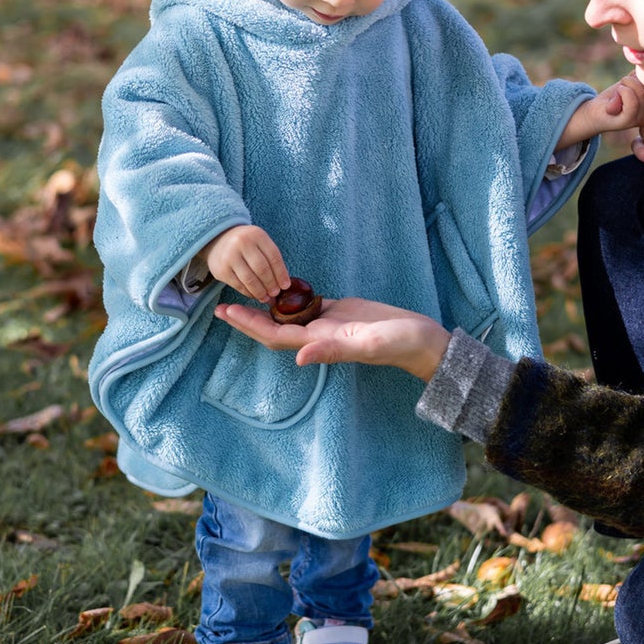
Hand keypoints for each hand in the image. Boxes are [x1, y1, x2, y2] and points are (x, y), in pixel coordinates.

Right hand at [202, 225, 288, 301]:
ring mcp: (229, 256)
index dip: (281, 273)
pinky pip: (239, 286)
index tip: (286, 286)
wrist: (218, 240)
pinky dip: (249, 293)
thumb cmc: (246, 244)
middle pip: (262, 269)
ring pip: (250, 280)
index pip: (274, 257)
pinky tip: (254, 295)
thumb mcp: (260, 243)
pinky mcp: (221, 270)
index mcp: (257, 235)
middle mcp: (242, 243)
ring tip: (266, 297)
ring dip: (261, 292)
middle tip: (275, 293)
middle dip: (271, 284)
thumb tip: (283, 285)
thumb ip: (271, 259)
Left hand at [214, 297, 450, 382]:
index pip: (275, 336)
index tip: (226, 312)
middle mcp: (320, 335)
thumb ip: (335, 350)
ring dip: (264, 307)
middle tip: (220, 301)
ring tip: (242, 291)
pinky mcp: (341, 311)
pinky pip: (307, 305)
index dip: (249, 326)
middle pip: (274, 327)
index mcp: (322, 341)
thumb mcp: (369, 344)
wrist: (423, 340)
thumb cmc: (400, 343)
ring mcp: (329, 323)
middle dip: (247, 316)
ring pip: (288, 316)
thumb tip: (299, 358)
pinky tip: (276, 286)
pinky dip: (289, 297)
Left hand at [600, 73, 643, 126]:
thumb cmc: (617, 94)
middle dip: (640, 78)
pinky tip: (617, 94)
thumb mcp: (637, 80)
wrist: (595, 111)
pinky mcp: (629, 121)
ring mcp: (642, 119)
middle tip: (628, 81)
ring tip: (621, 87)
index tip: (639, 76)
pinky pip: (632, 101)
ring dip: (628, 83)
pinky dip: (623, 91)